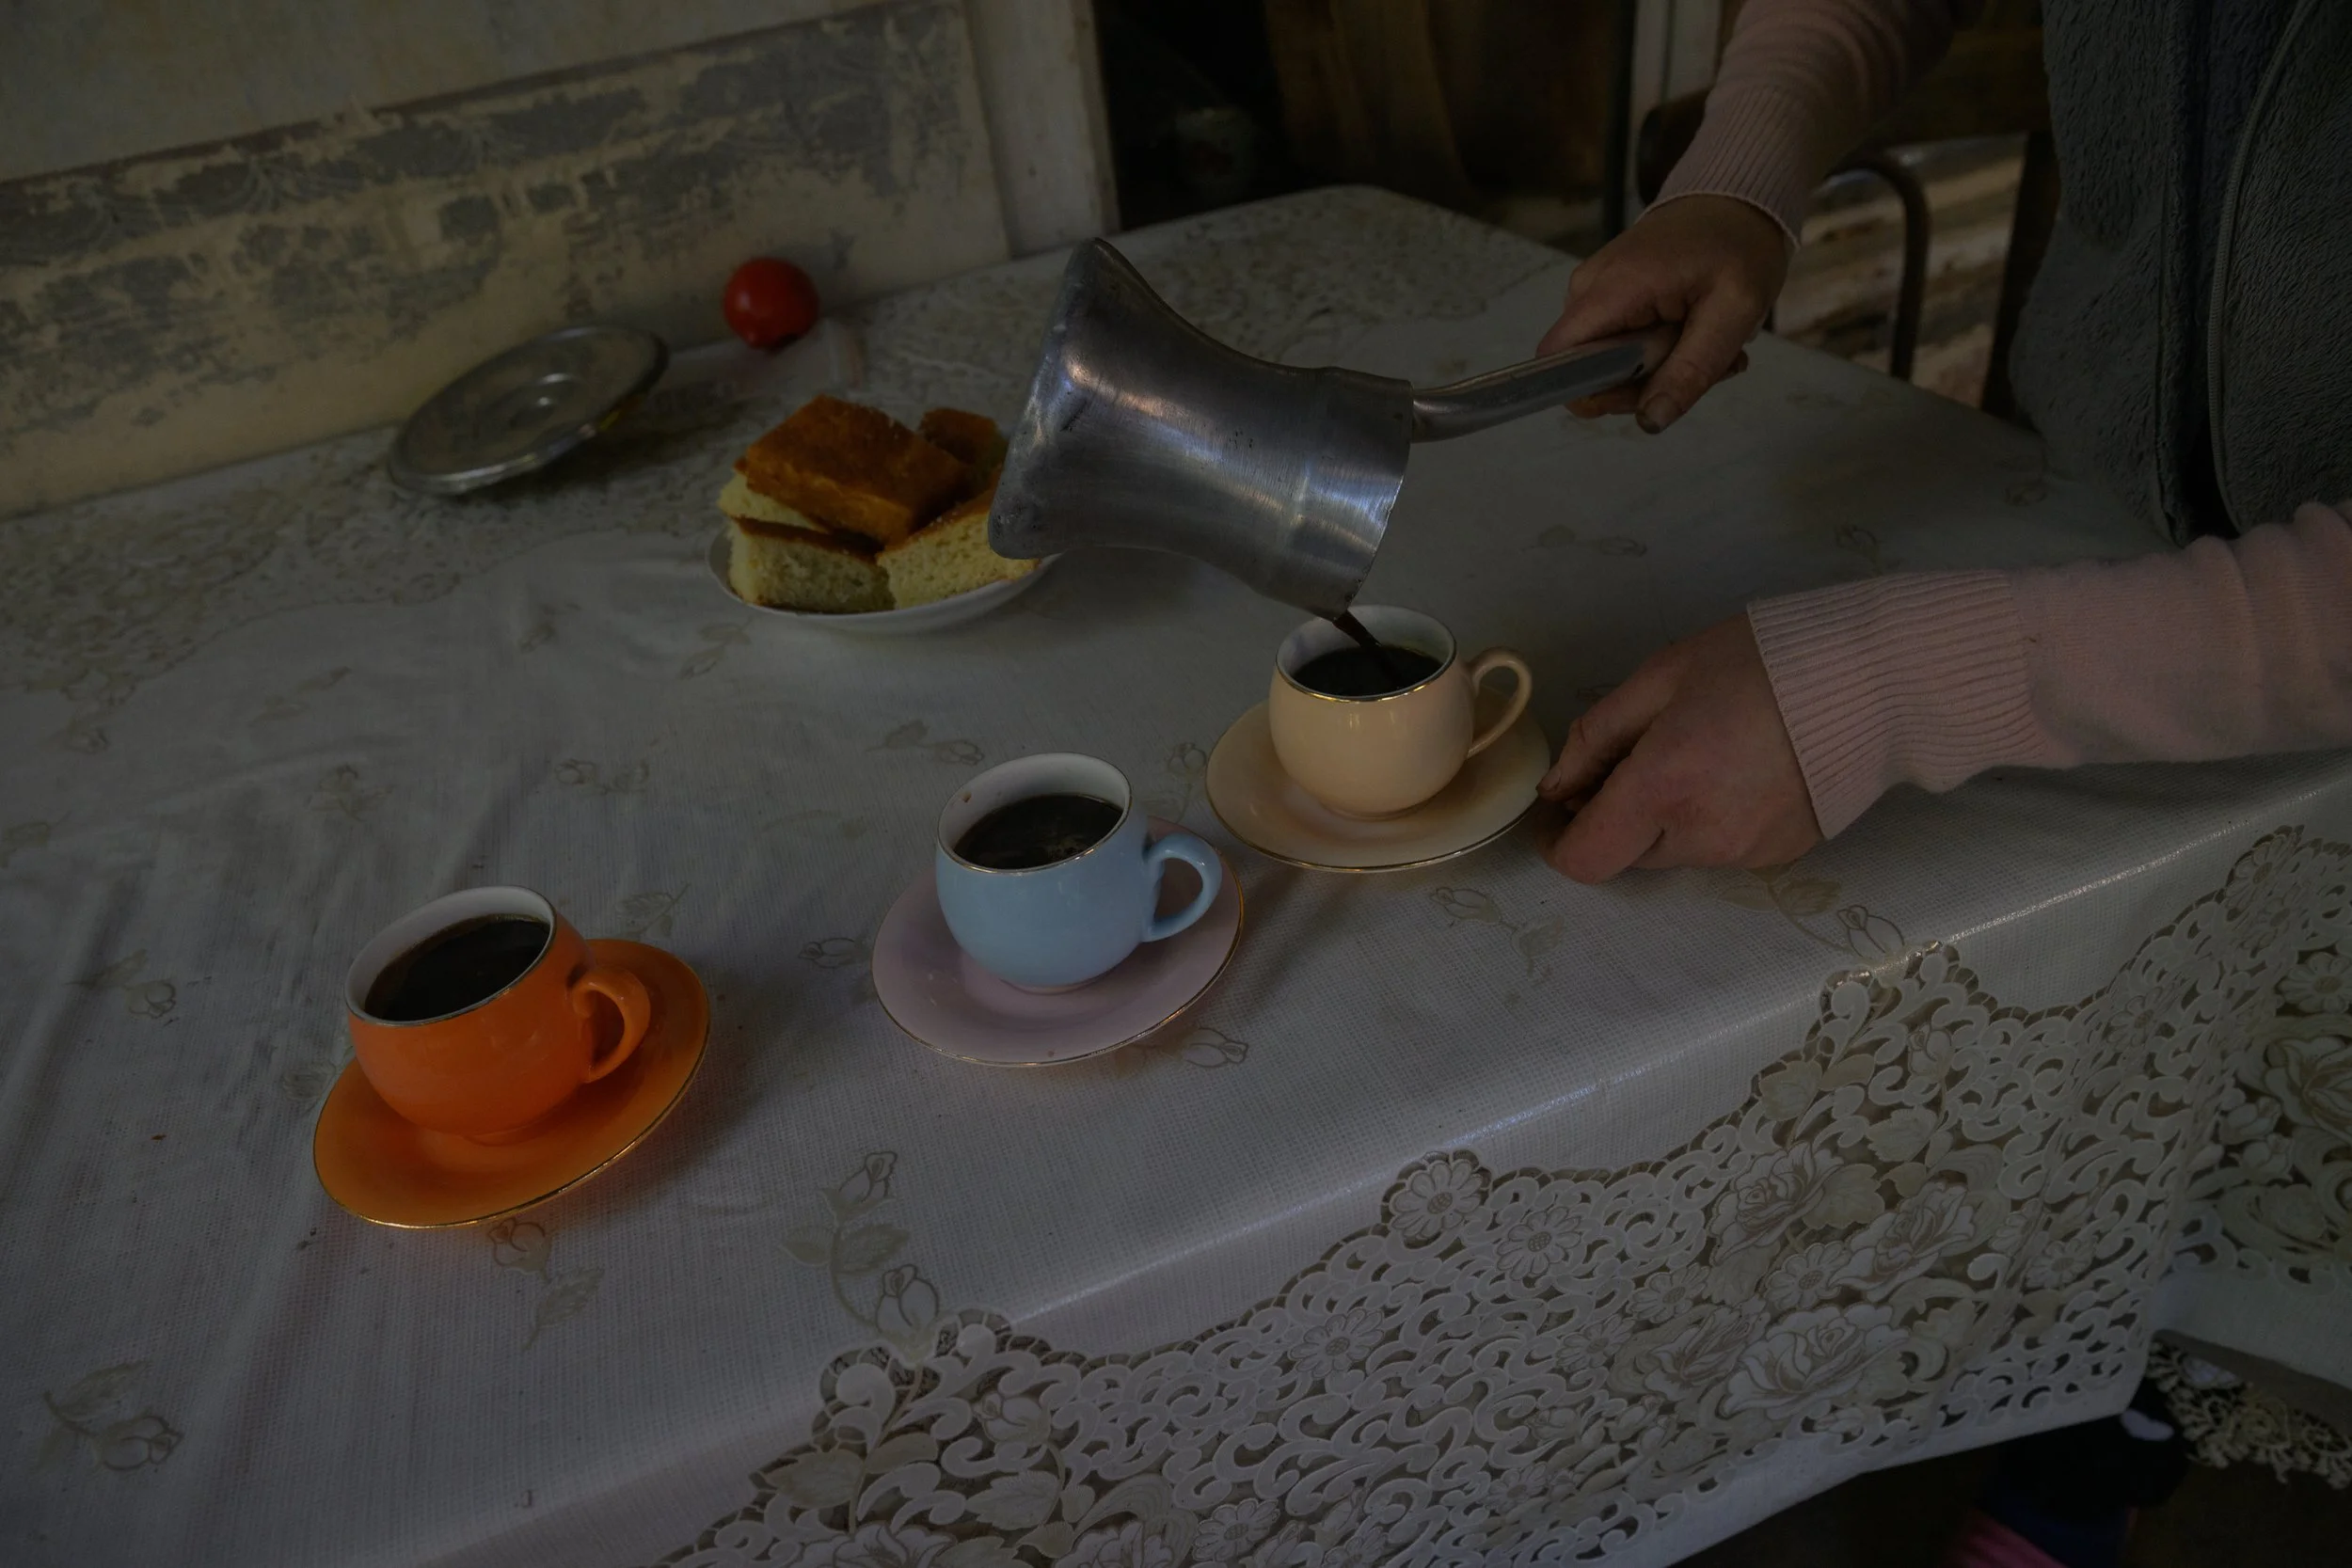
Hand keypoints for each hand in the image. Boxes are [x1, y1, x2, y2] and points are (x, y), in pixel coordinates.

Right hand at [1538, 195, 1788, 432]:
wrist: (1738, 198)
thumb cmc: (1739, 246)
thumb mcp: (1733, 314)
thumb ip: (1690, 371)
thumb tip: (1650, 423)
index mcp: (1613, 288)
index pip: (1558, 359)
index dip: (1591, 392)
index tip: (1647, 392)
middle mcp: (1588, 289)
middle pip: (1587, 370)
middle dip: (1645, 383)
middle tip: (1706, 364)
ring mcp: (1595, 290)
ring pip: (1606, 363)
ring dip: (1659, 369)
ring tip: (1707, 342)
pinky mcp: (1607, 294)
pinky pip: (1616, 345)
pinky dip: (1657, 351)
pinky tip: (1693, 333)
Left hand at [1540, 615, 1821, 881]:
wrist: (1878, 678)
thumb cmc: (1762, 660)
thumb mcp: (1663, 676)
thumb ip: (1597, 736)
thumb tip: (1557, 786)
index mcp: (1663, 788)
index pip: (1584, 859)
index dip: (1559, 839)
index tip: (1562, 804)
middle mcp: (1701, 836)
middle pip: (1628, 852)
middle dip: (1617, 813)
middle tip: (1636, 753)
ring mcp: (1746, 854)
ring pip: (1675, 851)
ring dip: (1665, 816)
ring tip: (1699, 750)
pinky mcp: (1781, 856)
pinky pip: (1721, 847)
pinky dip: (1711, 818)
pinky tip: (1739, 768)